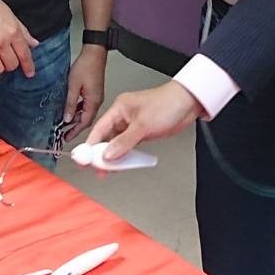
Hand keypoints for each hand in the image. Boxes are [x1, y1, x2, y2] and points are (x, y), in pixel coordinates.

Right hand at [0, 0, 38, 82]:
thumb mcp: (9, 13)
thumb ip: (22, 31)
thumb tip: (34, 43)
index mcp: (12, 31)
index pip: (24, 55)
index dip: (28, 66)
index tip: (29, 73)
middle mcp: (1, 42)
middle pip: (12, 65)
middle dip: (12, 63)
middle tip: (8, 58)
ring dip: (0, 68)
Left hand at [61, 47, 107, 138]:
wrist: (94, 53)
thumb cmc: (86, 66)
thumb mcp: (73, 86)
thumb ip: (70, 103)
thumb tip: (67, 118)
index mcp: (94, 101)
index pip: (84, 122)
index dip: (75, 131)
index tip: (66, 138)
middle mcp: (97, 101)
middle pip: (86, 119)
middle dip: (75, 128)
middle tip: (64, 135)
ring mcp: (96, 96)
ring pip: (86, 113)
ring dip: (76, 119)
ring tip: (65, 125)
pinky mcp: (94, 92)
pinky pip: (86, 106)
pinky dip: (79, 111)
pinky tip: (71, 110)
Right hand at [86, 81, 201, 158]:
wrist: (189, 103)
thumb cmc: (167, 104)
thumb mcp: (143, 125)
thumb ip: (124, 142)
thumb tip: (108, 155)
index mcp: (119, 108)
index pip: (99, 129)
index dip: (91, 145)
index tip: (85, 159)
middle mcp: (124, 116)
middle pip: (106, 138)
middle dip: (101, 154)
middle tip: (98, 169)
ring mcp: (134, 125)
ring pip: (118, 143)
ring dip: (114, 156)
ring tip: (109, 170)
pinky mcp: (143, 132)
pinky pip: (129, 146)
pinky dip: (126, 155)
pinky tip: (123, 164)